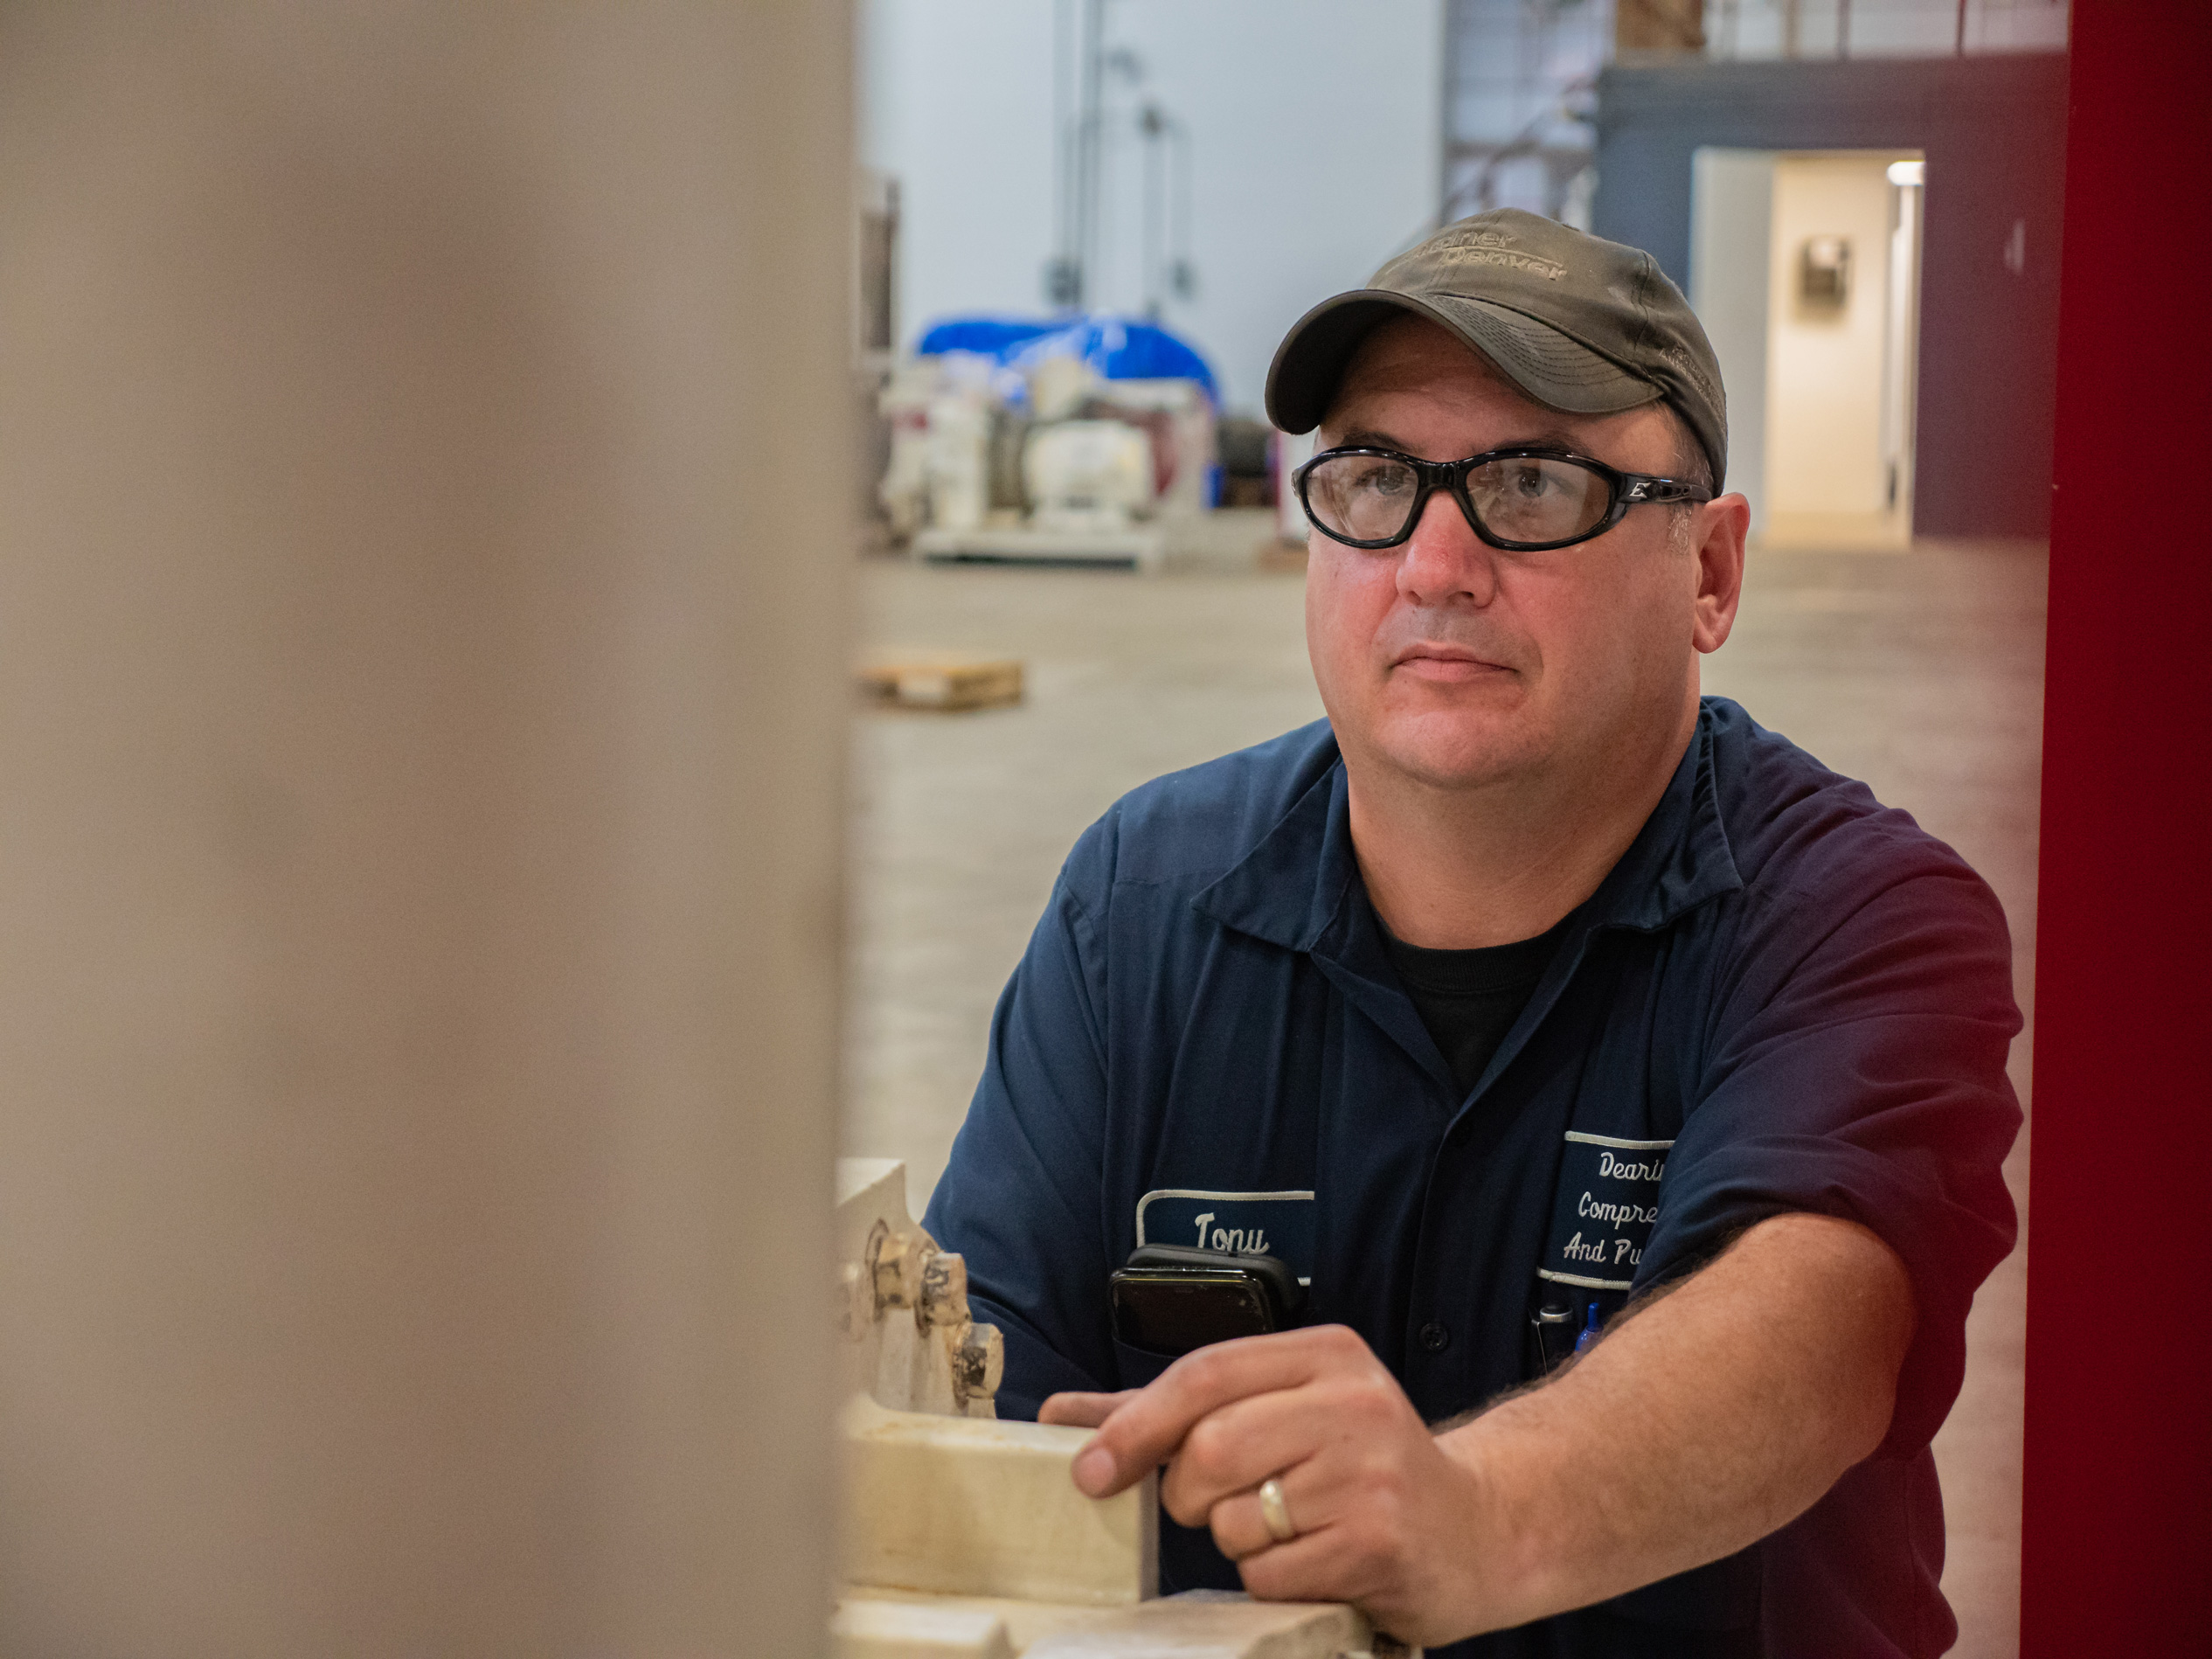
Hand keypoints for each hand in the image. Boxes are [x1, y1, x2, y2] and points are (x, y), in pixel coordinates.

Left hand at [1041, 1326, 1493, 1646]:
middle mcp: (1354, 1402)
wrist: (1477, 1529)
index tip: (1091, 1469)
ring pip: (1234, 1518)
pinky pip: (1269, 1574)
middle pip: (1210, 1448)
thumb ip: (1175, 1412)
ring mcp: (1371, 1473)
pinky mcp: (1379, 1542)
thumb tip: (1063, 1418)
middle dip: (1187, 1493)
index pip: (1204, 1373)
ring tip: (1292, 1529)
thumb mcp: (1284, 1411)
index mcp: (1327, 1354)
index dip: (1136, 1423)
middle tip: (1215, 1505)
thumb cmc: (1361, 1468)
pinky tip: (1316, 1562)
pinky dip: (1272, 1580)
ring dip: (1238, 1541)